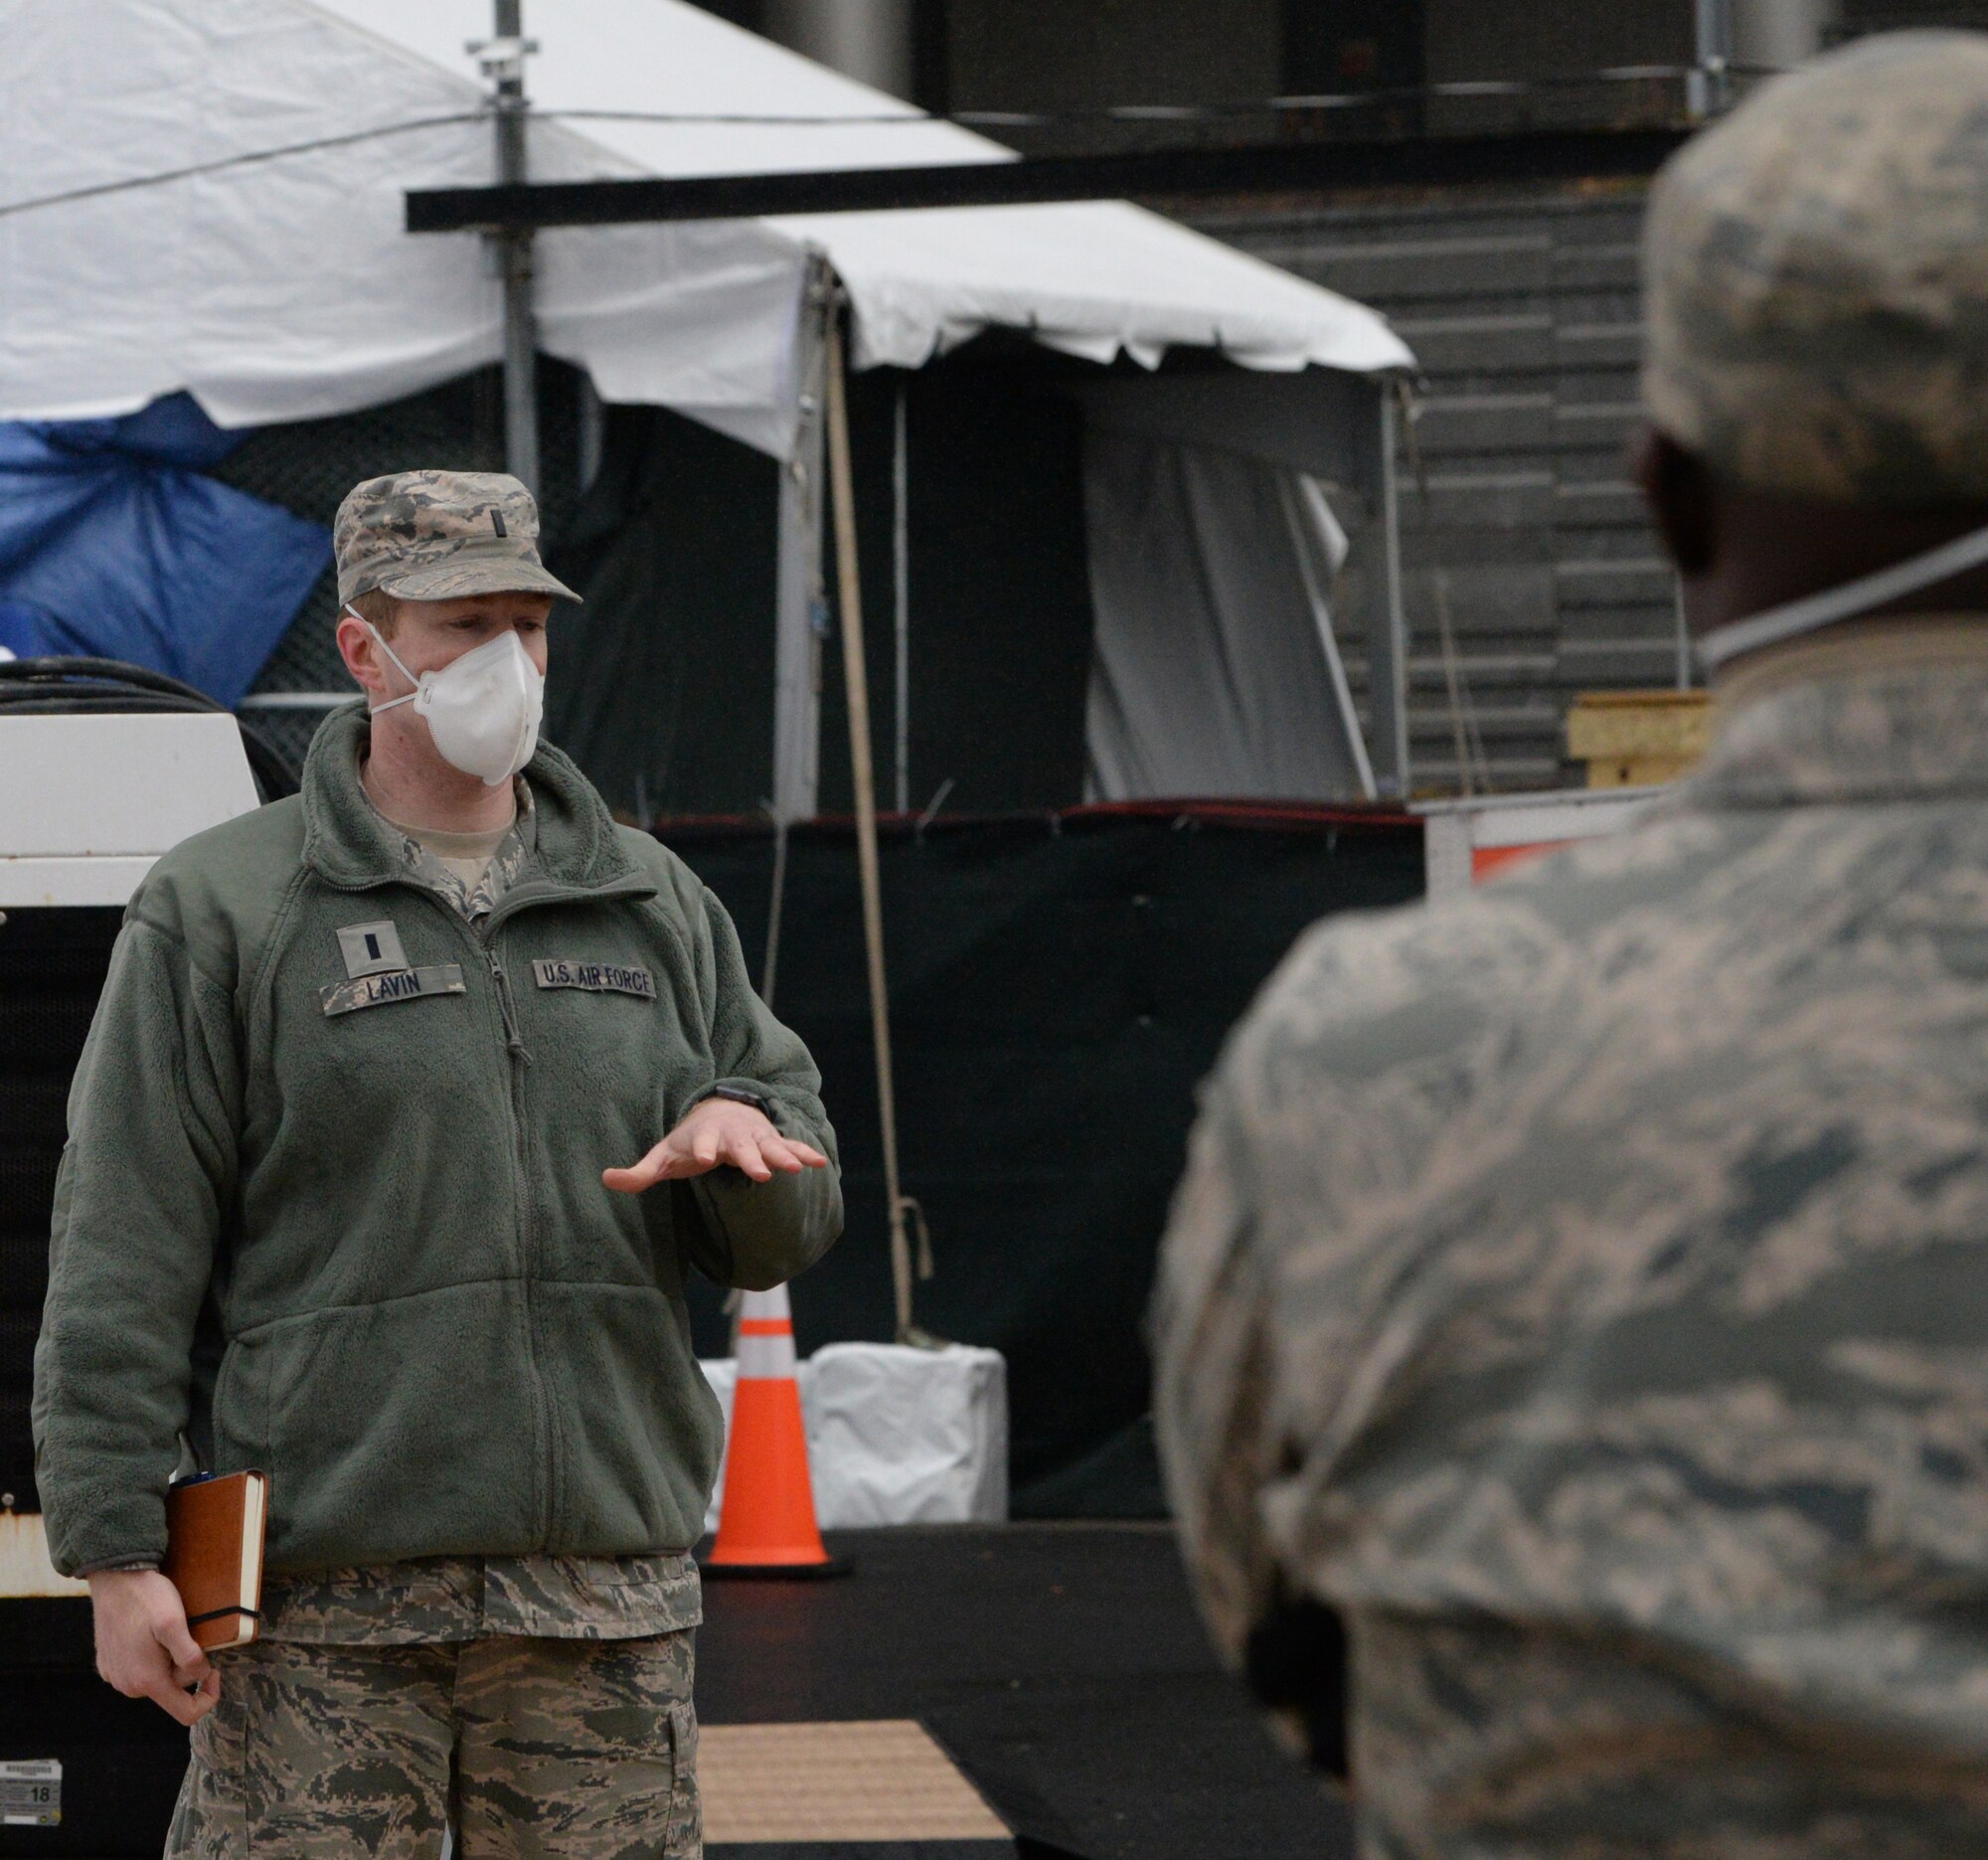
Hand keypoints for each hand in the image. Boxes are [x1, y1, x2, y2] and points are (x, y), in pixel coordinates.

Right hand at [89, 1569, 218, 1725]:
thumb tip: (200, 1675)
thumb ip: (189, 1656)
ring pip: (156, 1679)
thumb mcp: (175, 1623)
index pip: (186, 1713)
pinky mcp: (109, 1664)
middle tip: (188, 1635)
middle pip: (172, 1690)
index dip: (208, 1697)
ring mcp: (115, 1676)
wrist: (114, 1578)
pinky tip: (151, 1633)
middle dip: (186, 1668)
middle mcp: (128, 1686)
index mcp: (147, 1681)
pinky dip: (151, 1656)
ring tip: (170, 1632)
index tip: (215, 1670)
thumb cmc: (146, 1598)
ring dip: (169, 1661)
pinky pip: (138, 1670)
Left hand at [604, 1097, 828, 1191]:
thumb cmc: (689, 1140)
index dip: (701, 1149)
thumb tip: (605, 1179)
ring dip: (783, 1157)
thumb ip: (639, 1171)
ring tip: (796, 1168)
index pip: (701, 1143)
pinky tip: (819, 1163)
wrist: (720, 1111)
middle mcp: (731, 1136)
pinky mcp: (770, 1142)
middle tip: (761, 1173)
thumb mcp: (664, 1155)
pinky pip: (789, 1147)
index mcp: (704, 1138)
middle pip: (741, 1148)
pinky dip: (803, 1153)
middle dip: (751, 1159)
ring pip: (769, 1147)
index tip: (703, 1158)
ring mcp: (753, 1138)